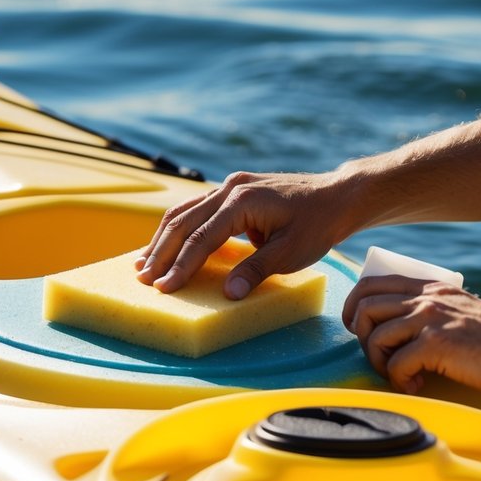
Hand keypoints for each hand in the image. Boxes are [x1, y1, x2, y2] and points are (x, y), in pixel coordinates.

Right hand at [136, 170, 349, 297]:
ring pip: (185, 212)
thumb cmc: (318, 224)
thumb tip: (228, 294)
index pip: (202, 237)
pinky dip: (180, 229)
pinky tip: (167, 246)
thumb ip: (256, 271)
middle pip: (183, 221)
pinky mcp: (232, 192)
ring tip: (143, 264)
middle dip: (161, 252)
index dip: (181, 264)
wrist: (336, 196)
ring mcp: (230, 186)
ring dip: (163, 239)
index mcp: (242, 200)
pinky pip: (197, 210)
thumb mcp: (291, 253)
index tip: (164, 287)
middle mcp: (230, 188)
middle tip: (143, 280)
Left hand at [343, 275, 480, 396]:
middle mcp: (426, 298)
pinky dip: (400, 380)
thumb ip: (435, 312)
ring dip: (380, 362)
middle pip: (365, 306)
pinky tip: (418, 386)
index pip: (374, 283)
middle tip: (380, 358)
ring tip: (402, 375)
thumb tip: (403, 332)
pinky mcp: (436, 344)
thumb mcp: (462, 311)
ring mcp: (430, 319)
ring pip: (375, 335)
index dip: (355, 306)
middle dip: (362, 336)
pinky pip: (396, 364)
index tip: (359, 329)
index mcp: (431, 289)